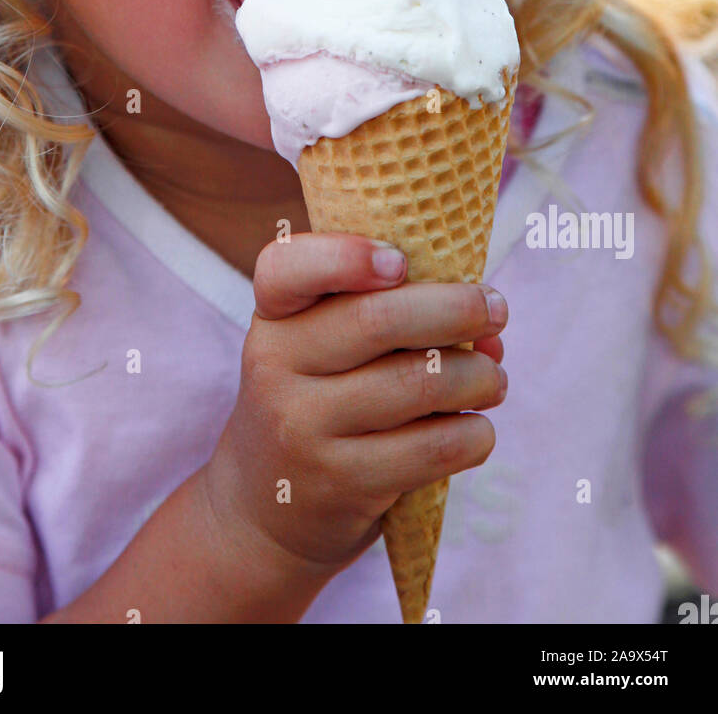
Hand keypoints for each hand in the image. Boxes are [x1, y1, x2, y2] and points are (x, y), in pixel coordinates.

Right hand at [202, 233, 506, 572]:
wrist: (268, 509)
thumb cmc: (319, 402)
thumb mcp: (320, 349)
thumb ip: (391, 315)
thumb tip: (488, 326)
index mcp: (274, 317)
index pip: (287, 267)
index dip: (346, 256)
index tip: (400, 263)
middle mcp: (276, 366)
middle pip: (379, 320)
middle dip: (458, 308)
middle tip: (496, 310)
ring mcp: (304, 428)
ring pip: (420, 382)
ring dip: (479, 375)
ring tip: (492, 379)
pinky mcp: (341, 482)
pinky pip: (433, 447)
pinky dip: (474, 433)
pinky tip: (476, 429)